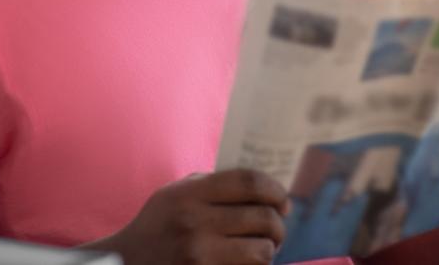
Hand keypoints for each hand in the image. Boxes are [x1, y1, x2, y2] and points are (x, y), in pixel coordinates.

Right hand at [98, 169, 288, 264]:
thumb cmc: (156, 228)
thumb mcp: (173, 195)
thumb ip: (210, 185)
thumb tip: (261, 188)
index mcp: (189, 194)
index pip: (248, 182)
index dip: (275, 190)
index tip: (282, 201)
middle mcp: (194, 223)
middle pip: (262, 217)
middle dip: (278, 224)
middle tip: (277, 228)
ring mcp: (199, 256)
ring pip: (262, 251)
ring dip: (270, 250)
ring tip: (265, 248)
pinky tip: (248, 262)